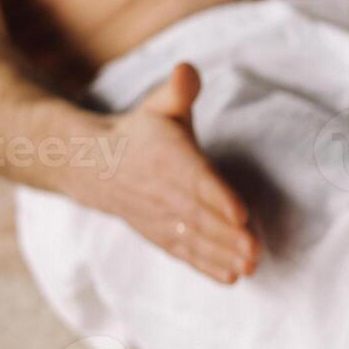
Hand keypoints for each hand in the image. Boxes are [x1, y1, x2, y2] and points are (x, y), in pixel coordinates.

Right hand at [84, 64, 259, 284]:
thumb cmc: (141, 131)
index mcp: (167, 159)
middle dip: (227, 236)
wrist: (92, 164)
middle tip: (255, 250)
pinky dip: (206, 267)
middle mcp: (163, 192)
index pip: (195, 180)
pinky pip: (183, 253)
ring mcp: (159, 218)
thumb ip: (179, 90)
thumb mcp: (159, 105)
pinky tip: (232, 277)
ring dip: (222, 255)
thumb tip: (187, 71)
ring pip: (193, 240)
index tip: (241, 213)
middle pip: (198, 217)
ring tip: (250, 266)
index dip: (218, 197)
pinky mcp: (159, 235)